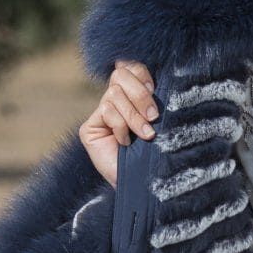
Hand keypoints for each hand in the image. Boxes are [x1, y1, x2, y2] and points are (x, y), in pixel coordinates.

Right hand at [78, 59, 158, 188]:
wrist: (142, 185)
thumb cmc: (156, 155)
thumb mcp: (161, 122)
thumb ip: (156, 100)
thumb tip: (163, 80)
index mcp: (134, 96)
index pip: (131, 67)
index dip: (141, 73)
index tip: (155, 89)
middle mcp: (116, 101)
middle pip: (120, 74)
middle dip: (140, 94)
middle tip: (153, 116)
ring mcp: (101, 114)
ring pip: (114, 94)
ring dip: (134, 116)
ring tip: (146, 135)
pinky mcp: (89, 128)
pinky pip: (107, 112)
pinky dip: (122, 127)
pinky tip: (126, 143)